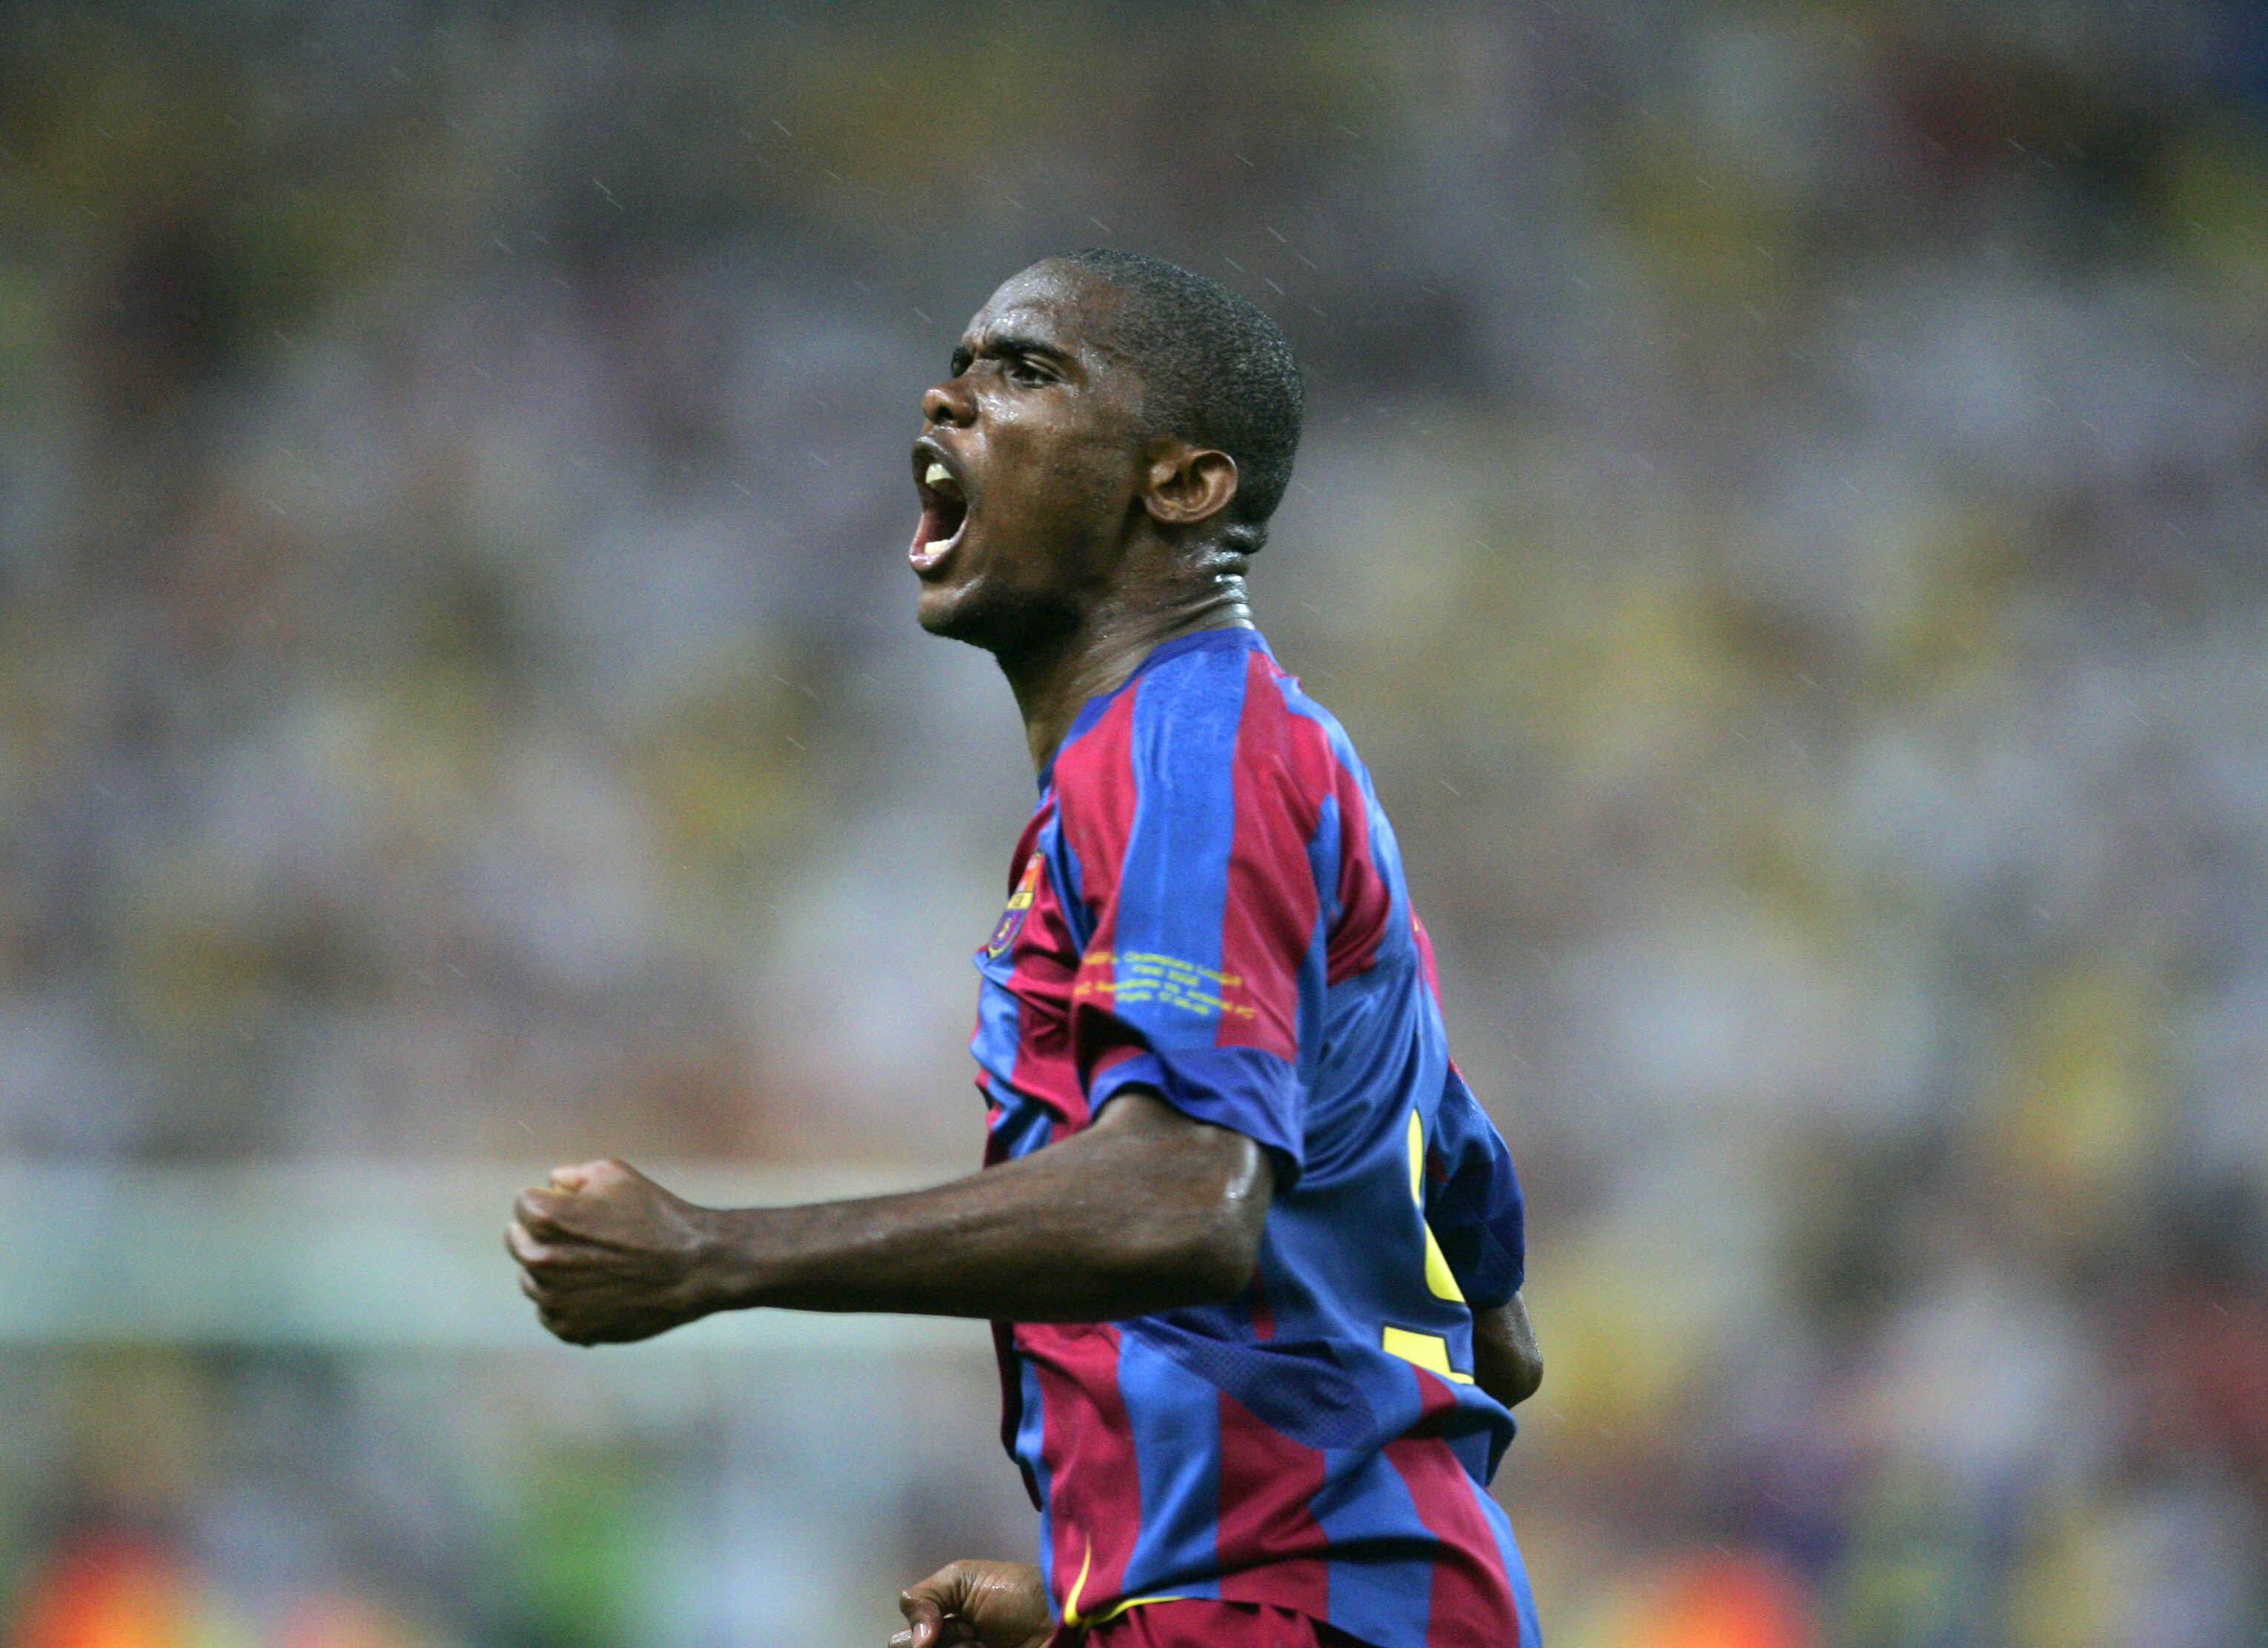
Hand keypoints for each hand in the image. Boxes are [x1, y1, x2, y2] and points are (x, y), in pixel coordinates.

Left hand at [506, 1159, 716, 1344]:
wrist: (693, 1268)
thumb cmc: (657, 1215)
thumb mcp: (615, 1175)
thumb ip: (573, 1175)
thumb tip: (553, 1185)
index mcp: (546, 1218)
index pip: (523, 1204)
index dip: (551, 1200)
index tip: (576, 1207)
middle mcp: (540, 1260)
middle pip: (519, 1242)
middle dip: (542, 1235)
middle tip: (582, 1236)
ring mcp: (553, 1299)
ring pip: (532, 1280)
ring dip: (552, 1270)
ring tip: (594, 1265)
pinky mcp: (569, 1329)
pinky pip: (550, 1312)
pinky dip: (567, 1302)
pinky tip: (599, 1291)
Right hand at [892, 1560, 1050, 1647]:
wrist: (1057, 1618)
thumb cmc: (1013, 1594)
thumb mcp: (962, 1578)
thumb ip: (924, 1597)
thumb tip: (916, 1641)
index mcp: (938, 1627)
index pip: (900, 1641)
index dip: (922, 1630)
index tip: (951, 1619)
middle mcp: (948, 1647)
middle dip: (941, 1642)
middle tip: (972, 1633)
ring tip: (985, 1646)